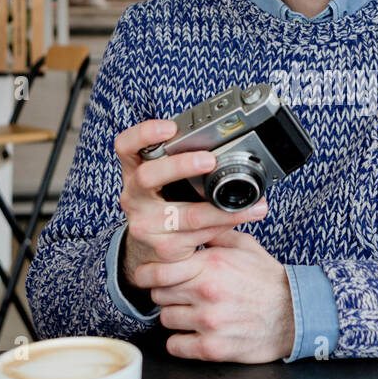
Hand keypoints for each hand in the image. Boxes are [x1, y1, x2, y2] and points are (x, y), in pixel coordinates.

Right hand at [114, 118, 267, 287]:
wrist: (146, 250)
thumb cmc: (162, 205)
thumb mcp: (161, 182)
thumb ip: (178, 163)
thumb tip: (225, 143)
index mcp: (134, 172)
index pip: (126, 146)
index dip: (144, 134)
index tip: (169, 128)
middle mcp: (134, 197)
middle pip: (148, 176)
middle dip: (180, 166)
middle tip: (209, 160)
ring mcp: (145, 224)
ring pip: (187, 215)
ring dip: (222, 209)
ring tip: (251, 205)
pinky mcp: (163, 247)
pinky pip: (199, 235)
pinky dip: (223, 225)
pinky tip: (239, 218)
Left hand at [130, 227, 294, 362]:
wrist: (295, 314)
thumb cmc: (269, 280)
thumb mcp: (245, 246)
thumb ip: (213, 233)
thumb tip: (190, 221)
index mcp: (211, 265)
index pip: (157, 270)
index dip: (148, 273)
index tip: (148, 276)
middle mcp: (206, 293)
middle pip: (159, 294)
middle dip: (167, 292)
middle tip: (182, 293)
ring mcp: (208, 322)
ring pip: (166, 319)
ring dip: (176, 316)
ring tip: (195, 312)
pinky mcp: (212, 348)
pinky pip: (175, 345)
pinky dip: (181, 341)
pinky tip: (194, 333)